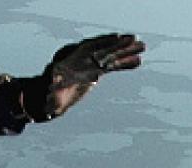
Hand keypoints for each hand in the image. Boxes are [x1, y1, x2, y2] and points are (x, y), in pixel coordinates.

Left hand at [24, 33, 144, 120]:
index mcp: (71, 61)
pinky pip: (112, 66)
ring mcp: (90, 65)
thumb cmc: (48, 97)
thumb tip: (54, 106)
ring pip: (110, 56)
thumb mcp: (51, 98)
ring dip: (126, 51)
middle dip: (118, 44)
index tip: (116, 38)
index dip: (102, 43)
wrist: (49, 98)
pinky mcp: (96, 72)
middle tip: (135, 39)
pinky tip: (138, 62)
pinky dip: (124, 64)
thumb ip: (55, 99)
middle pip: (102, 49)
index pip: (89, 48)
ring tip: (143, 46)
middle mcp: (82, 60)